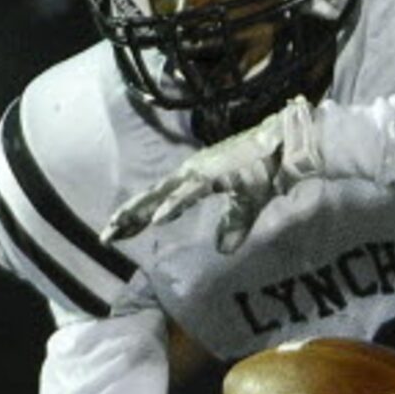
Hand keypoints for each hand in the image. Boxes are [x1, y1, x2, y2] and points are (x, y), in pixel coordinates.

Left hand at [103, 96, 329, 251]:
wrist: (289, 144)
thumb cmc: (268, 168)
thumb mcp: (249, 203)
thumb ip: (234, 224)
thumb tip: (222, 249)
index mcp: (195, 179)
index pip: (158, 199)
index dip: (136, 216)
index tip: (115, 234)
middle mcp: (192, 173)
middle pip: (152, 196)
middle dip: (128, 216)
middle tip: (105, 237)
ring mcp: (201, 171)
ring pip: (163, 193)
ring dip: (141, 210)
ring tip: (119, 225)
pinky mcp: (215, 173)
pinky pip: (190, 193)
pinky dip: (173, 205)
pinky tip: (158, 219)